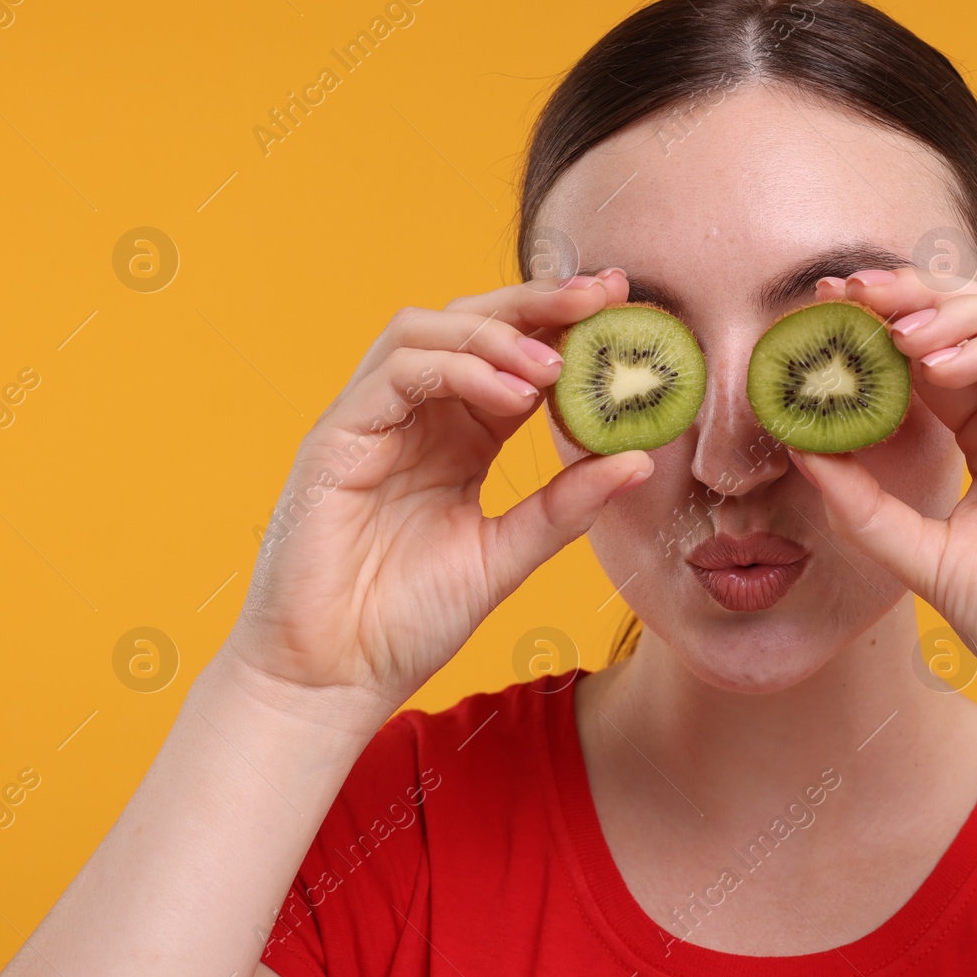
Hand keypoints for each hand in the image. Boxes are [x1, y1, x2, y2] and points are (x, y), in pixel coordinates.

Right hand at [227, 270, 651, 707]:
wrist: (336, 679)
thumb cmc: (410, 622)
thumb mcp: (508, 556)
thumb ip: (567, 506)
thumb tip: (641, 459)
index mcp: (460, 436)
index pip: (514, 355)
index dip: (566, 325)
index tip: (625, 307)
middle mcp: (416, 415)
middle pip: (472, 320)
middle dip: (539, 301)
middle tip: (603, 297)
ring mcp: (371, 421)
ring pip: (427, 329)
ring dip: (497, 333)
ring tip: (555, 365)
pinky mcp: (336, 438)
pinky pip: (396, 374)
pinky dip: (456, 369)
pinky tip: (511, 396)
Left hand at [792, 268, 976, 714]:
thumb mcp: (922, 555)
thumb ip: (864, 505)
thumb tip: (802, 448)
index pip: (940, 350)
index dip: (886, 320)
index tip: (826, 305)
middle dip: (916, 293)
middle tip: (851, 289)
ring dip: (958, 310)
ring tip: (896, 330)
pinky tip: (939, 363)